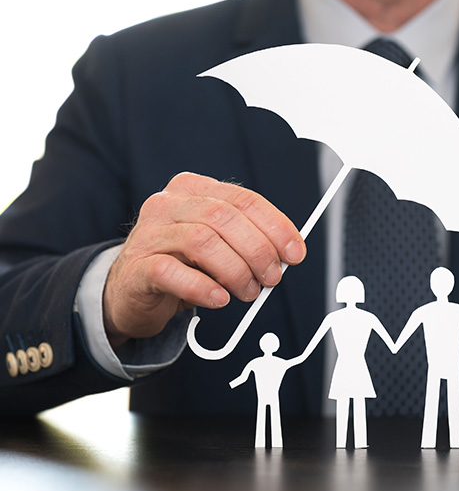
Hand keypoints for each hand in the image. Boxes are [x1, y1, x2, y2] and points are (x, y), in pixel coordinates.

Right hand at [103, 172, 305, 346]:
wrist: (131, 292)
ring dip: (235, 270)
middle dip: (258, 251)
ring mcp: (148, 233)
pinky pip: (170, 272)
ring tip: (247, 291)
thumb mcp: (219, 246)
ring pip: (201, 241)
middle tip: (272, 278)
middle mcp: (168, 204)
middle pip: (224, 217)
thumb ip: (247, 242)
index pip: (244, 199)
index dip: (276, 226)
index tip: (295, 253)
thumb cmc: (181, 265)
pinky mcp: (136, 267)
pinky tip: (218, 299)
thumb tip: (285, 254)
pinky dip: (202, 288)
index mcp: (194, 190)